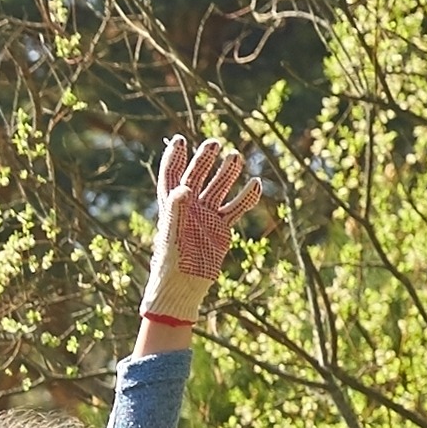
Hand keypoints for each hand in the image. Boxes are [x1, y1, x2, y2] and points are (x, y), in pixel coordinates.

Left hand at [144, 135, 260, 310]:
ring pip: (219, 188)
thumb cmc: (170, 264)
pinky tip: (256, 183)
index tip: (180, 140)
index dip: (174, 158)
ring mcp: (206, 216)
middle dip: (204, 160)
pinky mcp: (221, 228)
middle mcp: (189, 207)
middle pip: (197, 177)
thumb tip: (184, 187)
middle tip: (214, 144)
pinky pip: (235, 208)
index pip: (171, 176)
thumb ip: (177, 211)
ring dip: (227, 173)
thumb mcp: (172, 236)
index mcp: (171, 206)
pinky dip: (246, 197)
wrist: (183, 287)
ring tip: (236, 156)